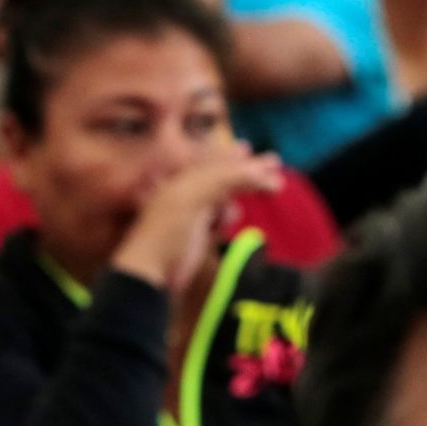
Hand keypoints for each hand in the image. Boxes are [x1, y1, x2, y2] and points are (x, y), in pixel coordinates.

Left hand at [111, 144, 283, 291]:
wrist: (151, 275)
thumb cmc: (166, 233)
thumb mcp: (192, 196)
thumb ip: (225, 177)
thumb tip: (260, 170)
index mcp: (179, 178)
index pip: (212, 159)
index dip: (234, 154)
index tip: (254, 150)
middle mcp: (185, 193)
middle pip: (222, 175)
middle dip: (247, 170)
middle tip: (275, 163)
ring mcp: (191, 216)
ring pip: (223, 197)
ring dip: (241, 193)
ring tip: (270, 188)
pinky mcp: (197, 237)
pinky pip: (218, 220)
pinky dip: (227, 217)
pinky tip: (228, 220)